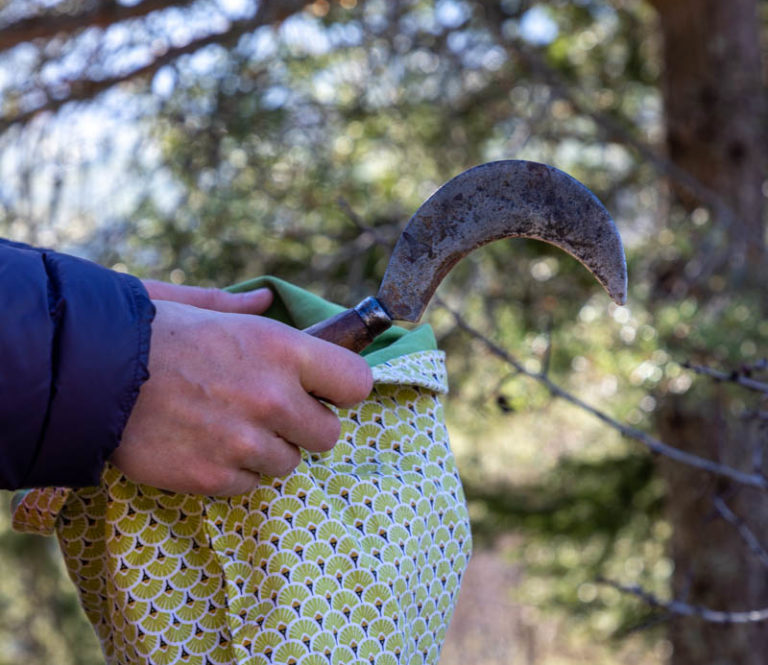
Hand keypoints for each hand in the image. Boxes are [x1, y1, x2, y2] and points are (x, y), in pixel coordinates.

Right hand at [112, 281, 372, 494]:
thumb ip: (242, 307)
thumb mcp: (198, 306)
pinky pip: (249, 485)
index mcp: (280, 348)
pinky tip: (204, 447)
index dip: (342, 388)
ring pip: (288, 464)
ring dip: (266, 451)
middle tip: (271, 412)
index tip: (325, 390)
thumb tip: (269, 297)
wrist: (86, 374)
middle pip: (328, 435)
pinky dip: (232, 472)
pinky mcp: (213, 477)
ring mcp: (244, 442)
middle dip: (304, 426)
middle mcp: (272, 397)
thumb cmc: (147, 333)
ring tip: (228, 427)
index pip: (357, 383)